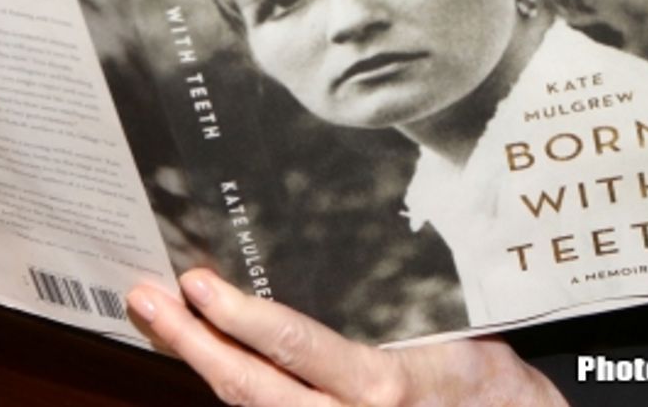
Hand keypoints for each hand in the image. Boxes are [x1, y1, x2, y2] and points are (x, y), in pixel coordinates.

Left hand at [127, 269, 566, 406]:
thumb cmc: (501, 391)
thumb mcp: (462, 337)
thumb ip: (402, 310)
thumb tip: (343, 255)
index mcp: (386, 387)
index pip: (297, 349)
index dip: (238, 319)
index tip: (195, 284)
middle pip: (254, 391)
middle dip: (192, 345)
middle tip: (146, 301)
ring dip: (203, 368)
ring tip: (162, 324)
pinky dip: (239, 394)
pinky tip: (210, 360)